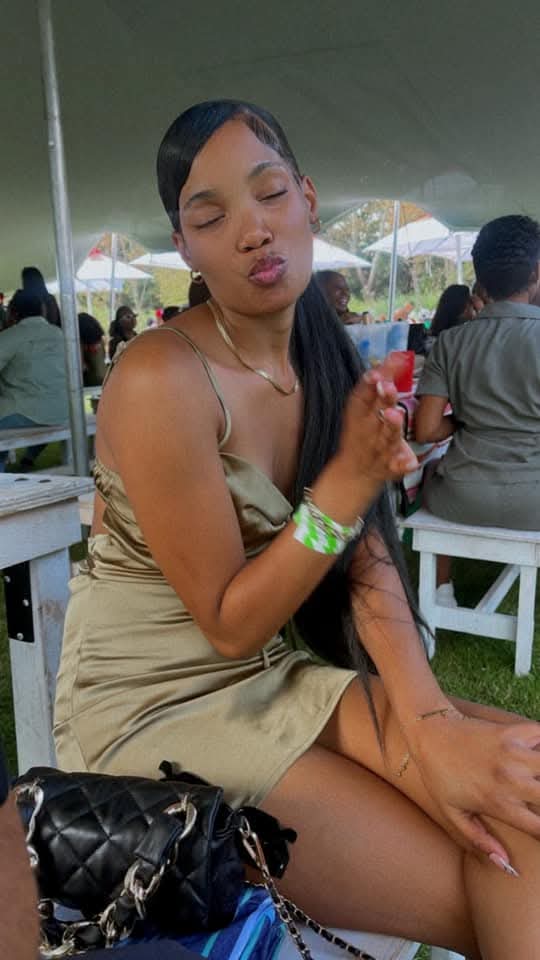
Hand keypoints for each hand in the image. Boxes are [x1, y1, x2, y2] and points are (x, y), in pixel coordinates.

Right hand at [336, 355, 418, 485]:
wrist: (353, 474)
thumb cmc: (362, 435)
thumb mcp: (363, 408)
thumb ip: (378, 384)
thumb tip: (396, 357)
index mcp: (360, 415)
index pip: (364, 394)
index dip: (369, 382)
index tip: (376, 372)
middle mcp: (368, 430)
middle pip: (376, 413)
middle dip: (382, 399)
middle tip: (387, 387)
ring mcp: (378, 449)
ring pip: (387, 438)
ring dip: (391, 427)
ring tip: (395, 416)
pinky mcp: (389, 467)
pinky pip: (397, 466)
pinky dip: (402, 464)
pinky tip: (410, 461)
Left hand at [408, 708, 539, 867]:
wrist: (428, 733)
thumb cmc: (438, 775)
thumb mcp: (452, 813)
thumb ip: (479, 840)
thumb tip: (505, 865)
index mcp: (498, 803)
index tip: (538, 828)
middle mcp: (510, 780)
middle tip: (537, 799)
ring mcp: (513, 754)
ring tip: (538, 780)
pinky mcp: (512, 732)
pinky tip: (538, 752)